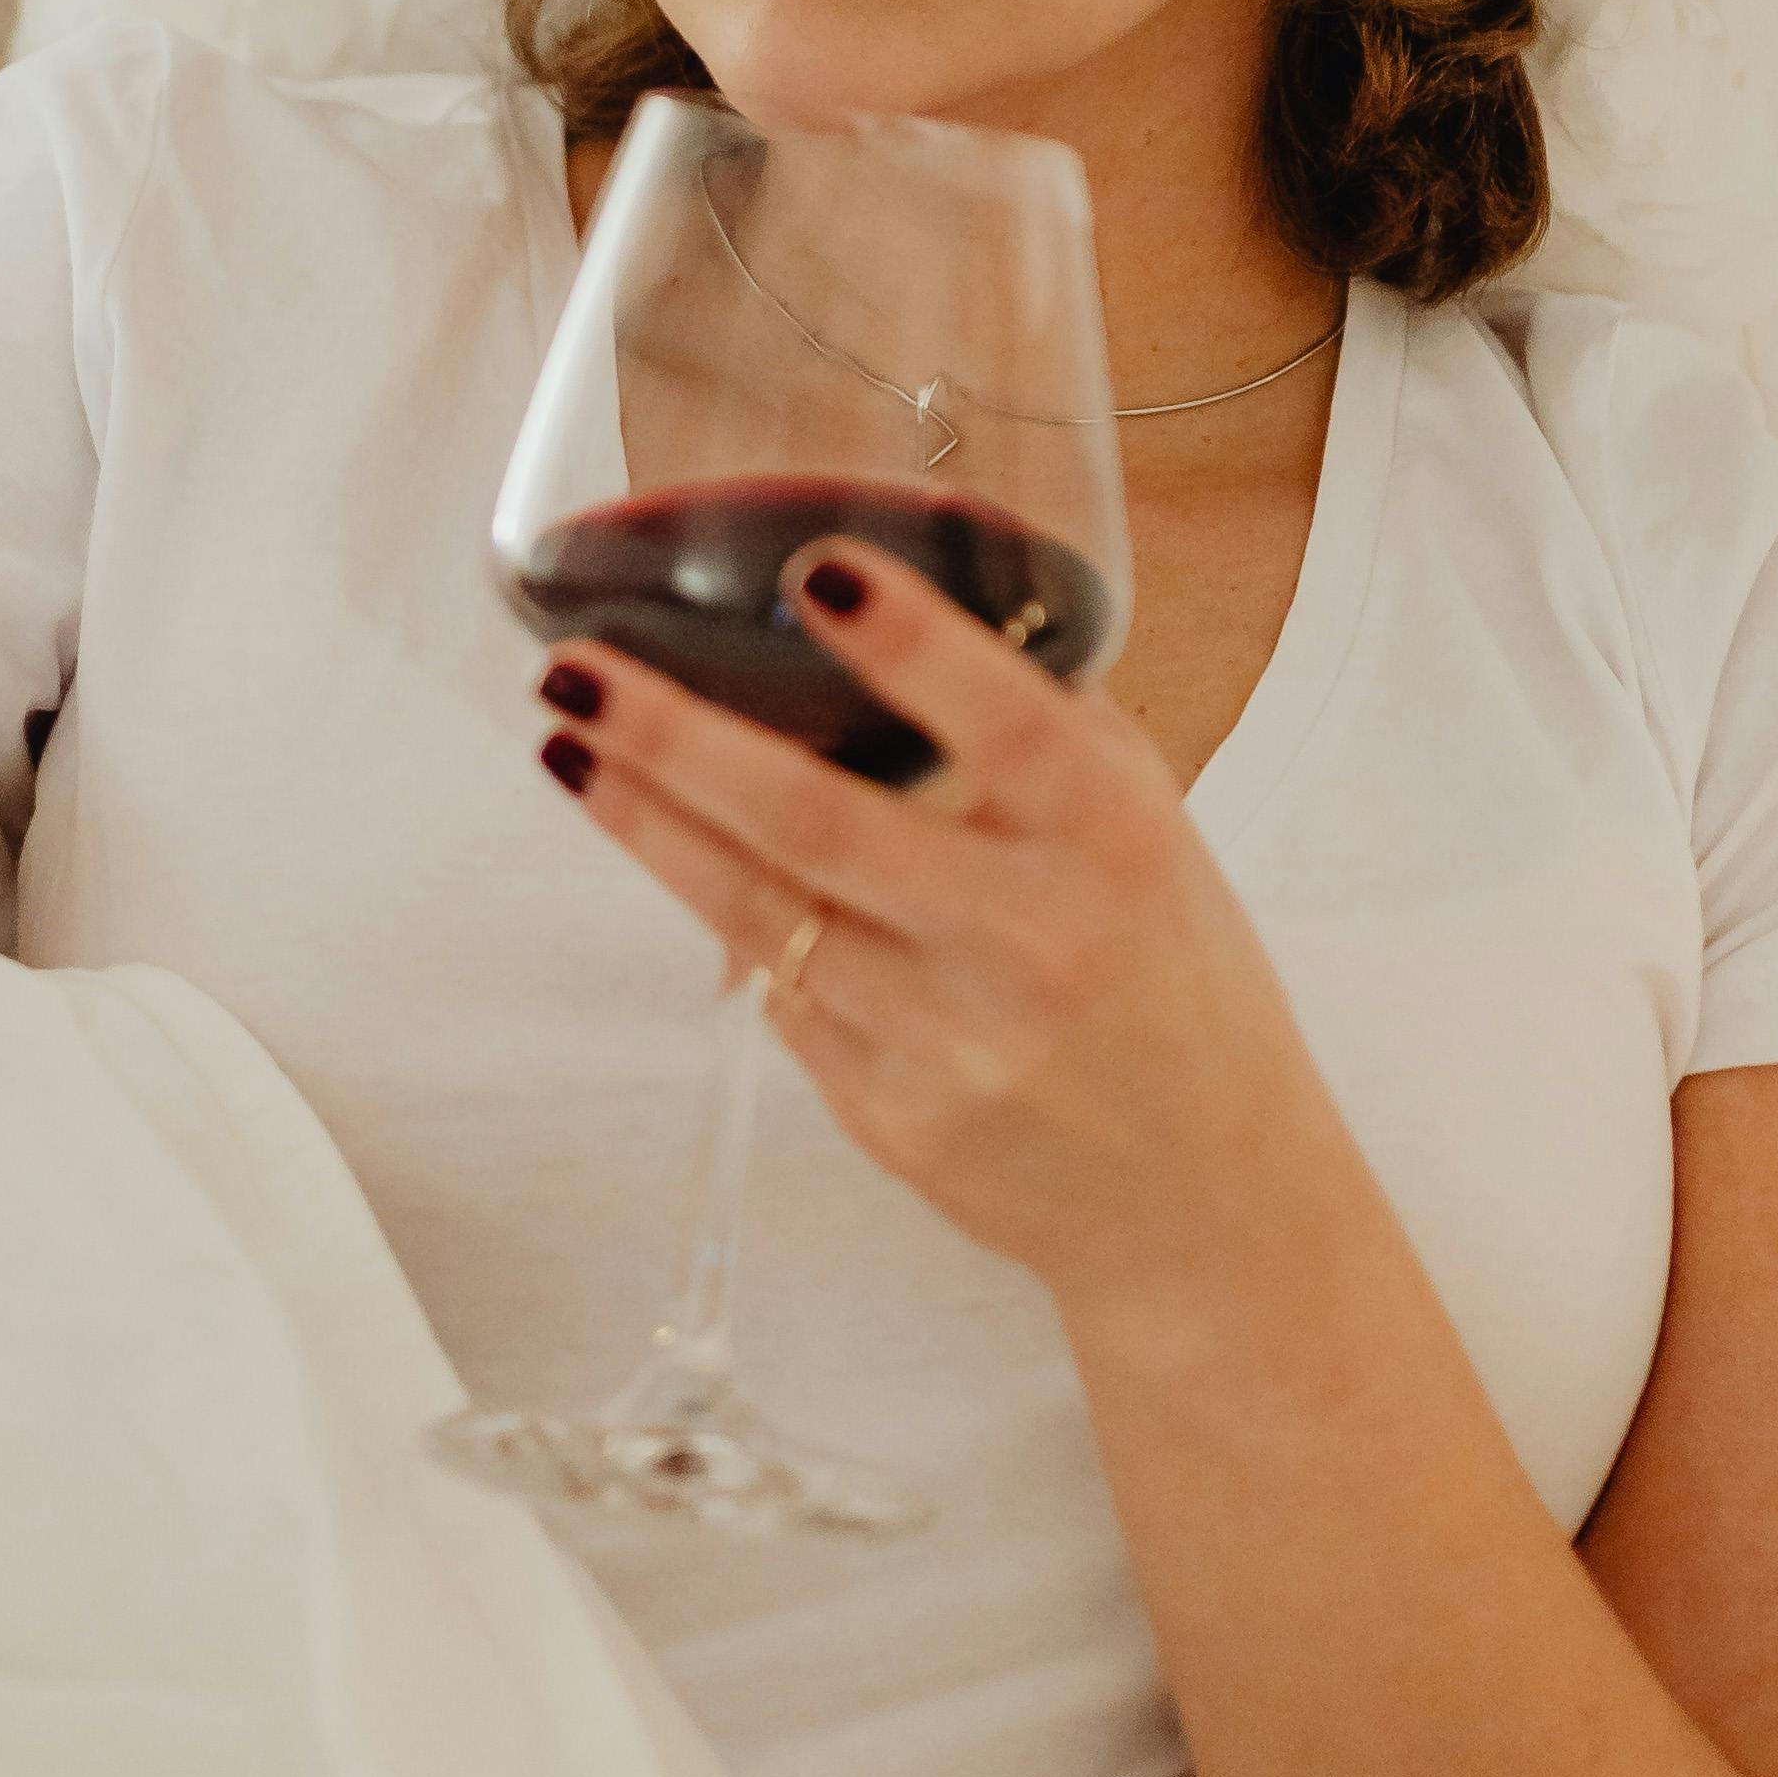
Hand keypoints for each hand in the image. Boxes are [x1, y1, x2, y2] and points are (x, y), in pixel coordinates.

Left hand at [532, 541, 1349, 1337]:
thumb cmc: (1175, 988)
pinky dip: (730, 922)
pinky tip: (679, 857)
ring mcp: (951, 1041)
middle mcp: (1030, 937)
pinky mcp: (893, 1118)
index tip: (813, 569)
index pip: (1009, 723)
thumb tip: (908, 617)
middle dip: (675, 740)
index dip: (910, 646)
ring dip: (648, 825)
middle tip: (574, 670)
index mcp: (1112, 841)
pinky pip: (783, 995)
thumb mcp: (1153, 837)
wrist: (1207, 1207)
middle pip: (819, 824)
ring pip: (759, 914)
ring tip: (570, 746)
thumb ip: (1047, 733)